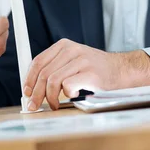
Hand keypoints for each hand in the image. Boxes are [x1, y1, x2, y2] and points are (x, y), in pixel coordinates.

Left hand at [23, 39, 149, 110]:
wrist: (122, 70)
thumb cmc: (95, 69)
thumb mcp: (73, 60)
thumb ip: (55, 67)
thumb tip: (33, 86)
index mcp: (64, 46)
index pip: (38, 61)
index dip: (29, 79)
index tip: (27, 91)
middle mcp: (71, 50)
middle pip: (44, 73)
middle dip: (36, 92)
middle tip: (35, 104)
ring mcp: (81, 60)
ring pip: (53, 80)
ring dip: (50, 97)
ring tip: (54, 104)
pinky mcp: (90, 73)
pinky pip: (67, 85)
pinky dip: (65, 94)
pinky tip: (70, 97)